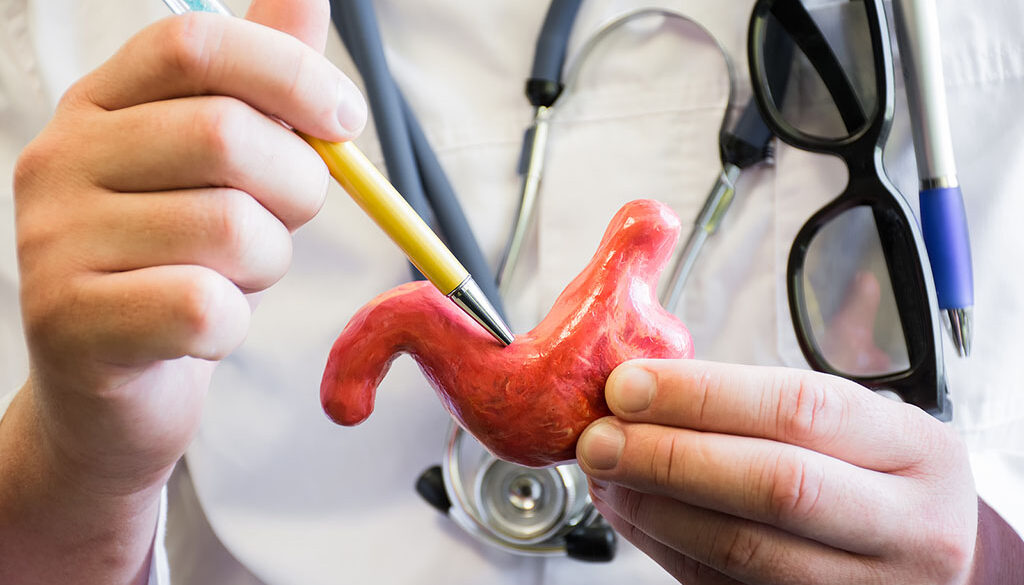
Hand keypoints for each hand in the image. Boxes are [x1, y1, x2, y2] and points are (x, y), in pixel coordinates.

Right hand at [1, 1, 364, 580]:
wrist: (113, 391)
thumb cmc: (181, 267)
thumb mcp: (225, 171)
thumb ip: (262, 86)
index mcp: (100, 107)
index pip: (193, 44)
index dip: (287, 71)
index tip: (344, 117)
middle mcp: (60, 159)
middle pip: (225, 136)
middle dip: (298, 185)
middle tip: (292, 218)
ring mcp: (53, 241)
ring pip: (230, 229)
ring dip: (269, 263)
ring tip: (237, 279)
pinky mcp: (72, 323)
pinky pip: (205, 307)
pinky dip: (236, 322)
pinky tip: (206, 329)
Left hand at [576, 359, 978, 583]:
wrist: (933, 555)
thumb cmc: (876, 475)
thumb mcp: (854, 424)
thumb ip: (759, 405)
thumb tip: (641, 391)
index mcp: (915, 450)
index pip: (802, 410)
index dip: (704, 395)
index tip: (630, 385)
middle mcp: (907, 526)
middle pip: (775, 486)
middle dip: (669, 456)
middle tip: (600, 438)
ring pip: (744, 549)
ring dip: (654, 507)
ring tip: (606, 474)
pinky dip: (664, 546)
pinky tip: (630, 511)